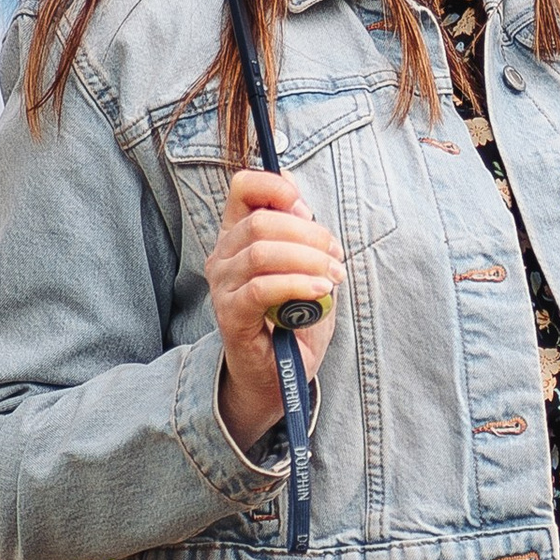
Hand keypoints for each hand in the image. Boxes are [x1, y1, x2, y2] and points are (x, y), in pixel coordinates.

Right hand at [207, 168, 342, 458]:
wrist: (279, 373)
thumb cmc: (292, 317)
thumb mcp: (304, 266)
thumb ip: (299, 230)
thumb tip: (294, 192)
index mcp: (238, 235)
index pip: (243, 189)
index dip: (273, 186)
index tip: (304, 204)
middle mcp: (223, 255)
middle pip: (259, 222)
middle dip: (308, 233)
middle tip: (336, 255)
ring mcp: (223, 286)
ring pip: (261, 253)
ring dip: (307, 260)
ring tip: (334, 277)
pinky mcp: (231, 315)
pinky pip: (261, 288)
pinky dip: (297, 284)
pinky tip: (320, 291)